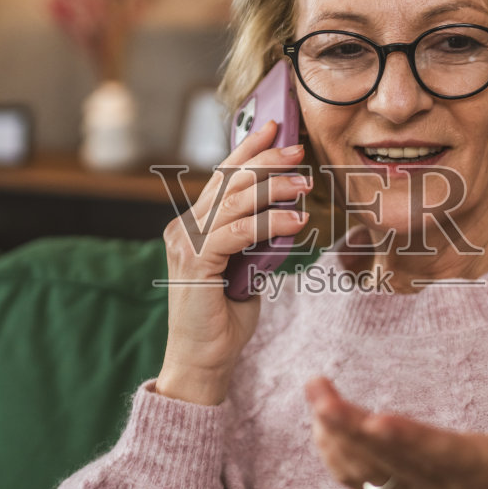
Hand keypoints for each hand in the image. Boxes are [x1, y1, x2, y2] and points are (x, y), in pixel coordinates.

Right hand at [157, 118, 309, 406]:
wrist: (203, 360)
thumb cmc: (224, 318)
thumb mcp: (244, 268)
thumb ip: (252, 239)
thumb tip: (283, 214)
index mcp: (192, 225)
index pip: (221, 177)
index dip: (247, 149)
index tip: (275, 128)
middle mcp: (183, 227)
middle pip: (228, 180)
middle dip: (266, 160)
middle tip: (299, 151)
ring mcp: (185, 242)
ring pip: (234, 201)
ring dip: (273, 188)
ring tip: (305, 184)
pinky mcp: (195, 260)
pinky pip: (238, 231)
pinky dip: (269, 222)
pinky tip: (294, 220)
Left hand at [306, 350, 487, 488]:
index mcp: (473, 466)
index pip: (434, 452)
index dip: (405, 438)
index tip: (375, 418)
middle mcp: (434, 483)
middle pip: (384, 458)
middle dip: (347, 425)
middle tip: (318, 389)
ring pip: (362, 469)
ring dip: (332, 435)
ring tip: (316, 392)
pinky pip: (355, 479)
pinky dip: (332, 453)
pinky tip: (320, 422)